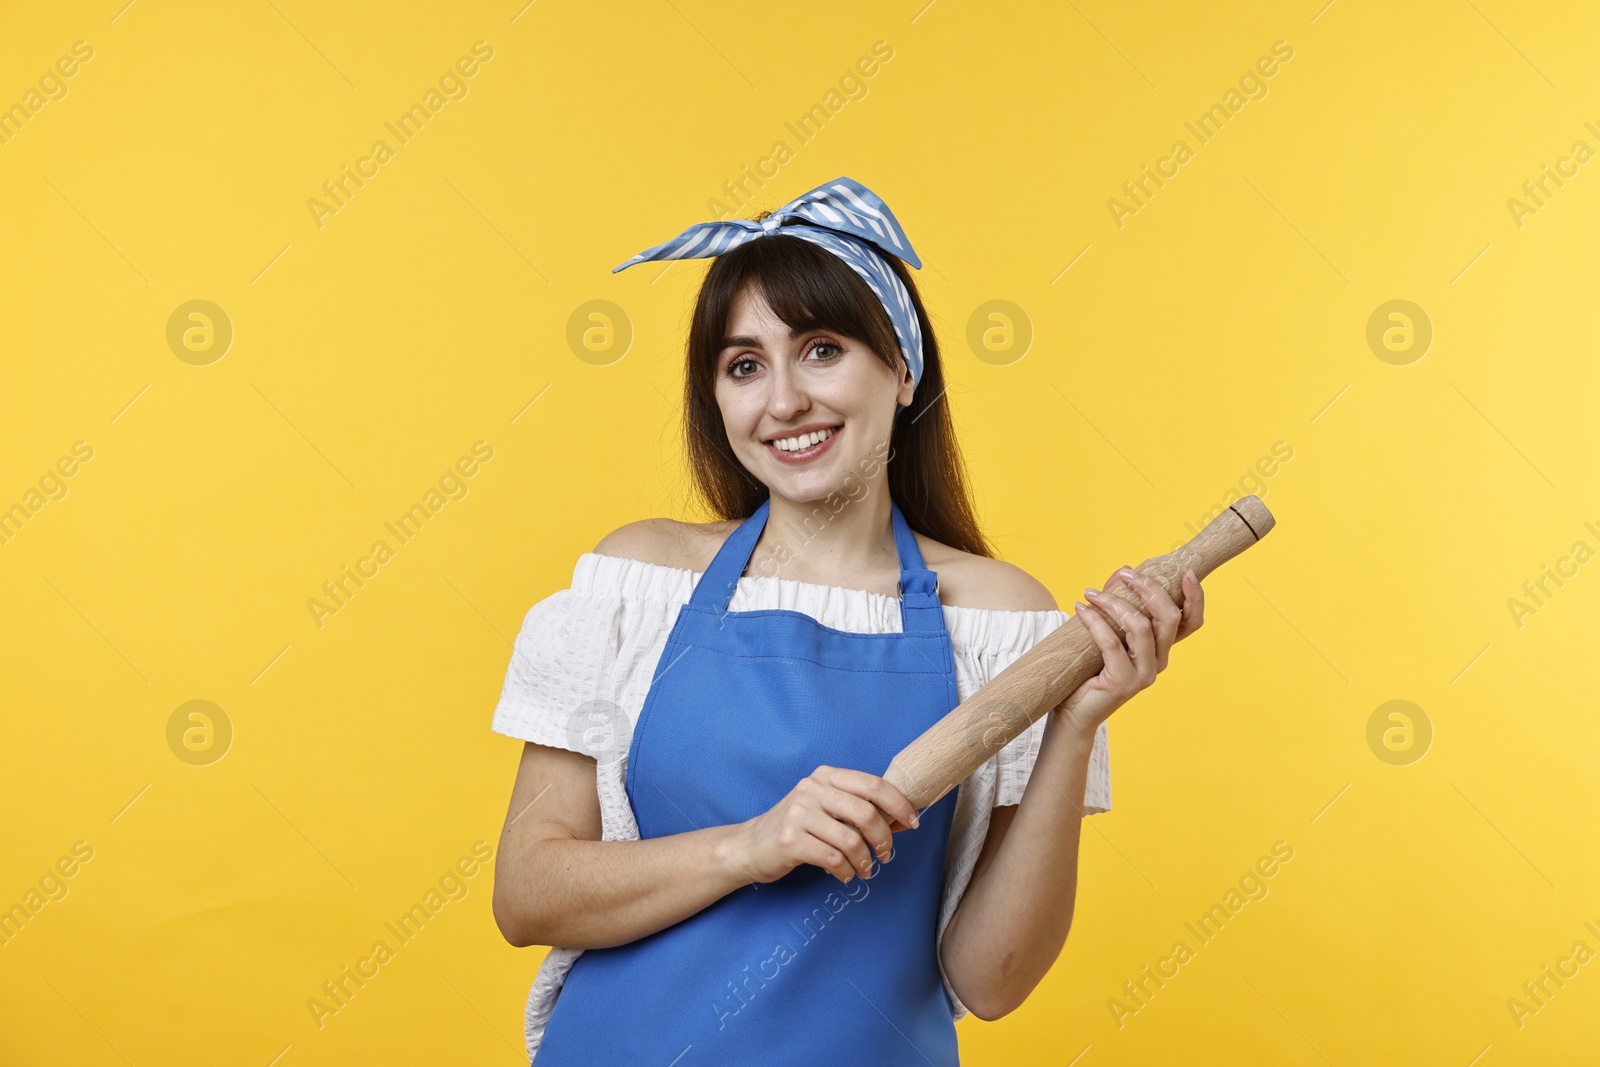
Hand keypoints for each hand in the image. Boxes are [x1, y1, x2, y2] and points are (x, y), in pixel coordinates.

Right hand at [735, 765, 920, 885]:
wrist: (750, 847)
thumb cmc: (798, 829)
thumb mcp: (829, 812)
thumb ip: (864, 813)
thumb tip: (907, 820)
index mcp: (826, 776)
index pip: (873, 785)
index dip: (899, 804)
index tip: (914, 822)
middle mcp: (811, 789)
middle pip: (866, 813)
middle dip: (884, 839)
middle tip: (886, 856)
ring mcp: (798, 813)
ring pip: (851, 840)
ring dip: (865, 861)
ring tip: (864, 870)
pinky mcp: (789, 839)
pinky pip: (833, 859)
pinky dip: (845, 872)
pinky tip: (844, 875)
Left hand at [1052, 565, 1204, 737]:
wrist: (1073, 712)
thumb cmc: (1089, 669)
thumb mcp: (1109, 630)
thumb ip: (1120, 603)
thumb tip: (1124, 569)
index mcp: (1161, 649)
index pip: (1191, 623)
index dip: (1195, 598)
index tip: (1185, 572)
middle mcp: (1159, 661)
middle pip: (1170, 618)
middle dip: (1150, 589)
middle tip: (1126, 574)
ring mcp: (1144, 675)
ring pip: (1141, 627)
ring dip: (1115, 602)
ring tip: (1091, 593)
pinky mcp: (1123, 682)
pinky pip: (1112, 643)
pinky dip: (1095, 621)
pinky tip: (1081, 610)